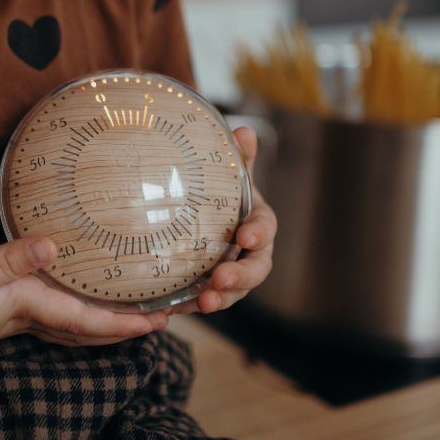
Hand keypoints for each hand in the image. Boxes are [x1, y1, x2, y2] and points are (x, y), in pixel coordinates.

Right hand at [0, 238, 167, 378]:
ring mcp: (21, 319)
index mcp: (27, 308)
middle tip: (165, 318)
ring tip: (140, 313)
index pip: (85, 321)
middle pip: (90, 329)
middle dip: (128, 326)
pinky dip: (83, 315)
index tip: (158, 320)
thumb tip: (52, 245)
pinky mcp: (10, 312)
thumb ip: (8, 261)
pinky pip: (60, 316)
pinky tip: (88, 302)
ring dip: (111, 323)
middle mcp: (31, 318)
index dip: (123, 321)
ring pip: (78, 326)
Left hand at [166, 126, 275, 315]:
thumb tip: (243, 131)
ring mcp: (232, 275)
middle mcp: (250, 254)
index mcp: (258, 223)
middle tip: (221, 279)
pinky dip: (191, 306)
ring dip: (220, 299)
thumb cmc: (223, 194)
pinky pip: (204, 301)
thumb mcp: (230, 174)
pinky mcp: (210, 289)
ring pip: (233, 292)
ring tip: (203, 302)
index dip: (258, 234)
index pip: (265, 228)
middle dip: (241, 277)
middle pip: (255, 270)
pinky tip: (174, 308)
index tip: (246, 236)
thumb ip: (238, 156)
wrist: (204, 216)